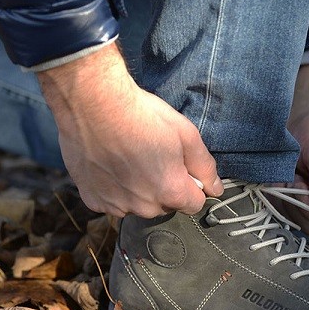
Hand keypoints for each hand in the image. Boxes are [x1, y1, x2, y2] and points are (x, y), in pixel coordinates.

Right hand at [37, 43, 223, 217]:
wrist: (93, 104)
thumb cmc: (140, 114)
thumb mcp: (185, 133)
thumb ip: (204, 166)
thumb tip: (215, 188)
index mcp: (171, 191)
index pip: (194, 203)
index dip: (190, 184)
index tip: (179, 166)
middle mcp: (144, 206)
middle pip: (164, 205)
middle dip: (162, 187)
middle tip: (150, 156)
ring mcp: (116, 205)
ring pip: (136, 204)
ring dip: (136, 189)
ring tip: (126, 158)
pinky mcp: (93, 200)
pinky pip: (110, 202)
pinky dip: (111, 189)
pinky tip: (108, 163)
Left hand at [284, 65, 308, 233]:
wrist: (307, 125)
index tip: (300, 182)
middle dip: (296, 202)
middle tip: (294, 176)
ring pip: (298, 222)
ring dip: (286, 199)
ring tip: (291, 175)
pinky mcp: (305, 207)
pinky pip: (287, 215)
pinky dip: (279, 199)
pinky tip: (284, 180)